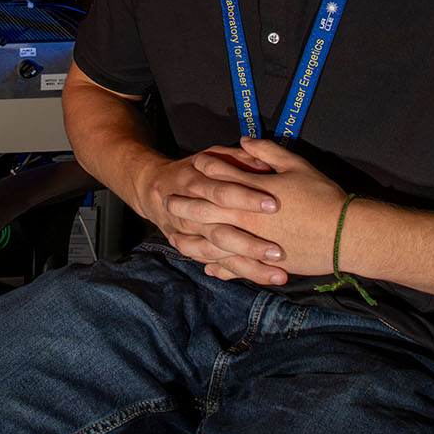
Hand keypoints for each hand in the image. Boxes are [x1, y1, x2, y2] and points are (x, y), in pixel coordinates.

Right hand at [135, 144, 286, 281]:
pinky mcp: (194, 249)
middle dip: (250, 245)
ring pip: (218, 255)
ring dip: (249, 267)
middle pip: (221, 233)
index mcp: (197, 184)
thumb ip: (237, 159)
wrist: (154, 190)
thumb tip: (264, 166)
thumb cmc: (193, 170)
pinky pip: (214, 264)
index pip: (223, 193)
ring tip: (278, 275)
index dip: (247, 198)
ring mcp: (192, 236)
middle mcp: (193, 214)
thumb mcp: (211, 156)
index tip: (274, 205)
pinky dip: (235, 273)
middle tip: (279, 253)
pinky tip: (261, 278)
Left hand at [172, 138, 349, 283]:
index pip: (220, 177)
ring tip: (175, 238)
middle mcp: (246, 219)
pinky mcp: (263, 263)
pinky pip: (234, 267)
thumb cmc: (324, 198)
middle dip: (183, 205)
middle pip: (205, 210)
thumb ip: (267, 153)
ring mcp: (253, 244)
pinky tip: (206, 266)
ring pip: (212, 243)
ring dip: (192, 240)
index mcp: (252, 192)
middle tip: (165, 201)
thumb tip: (244, 143)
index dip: (204, 169)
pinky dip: (218, 267)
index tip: (191, 165)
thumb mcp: (297, 166)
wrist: (347, 235)